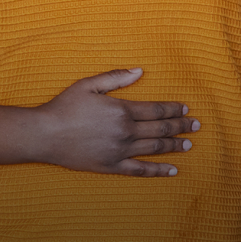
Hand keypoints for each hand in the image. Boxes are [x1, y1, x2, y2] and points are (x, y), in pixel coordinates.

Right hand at [37, 68, 198, 176]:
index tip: (186, 109)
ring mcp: (120, 151)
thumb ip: (116, 78)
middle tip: (196, 125)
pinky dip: (158, 170)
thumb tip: (139, 71)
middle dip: (181, 126)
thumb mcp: (88, 85)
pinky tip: (173, 170)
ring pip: (155, 148)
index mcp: (122, 110)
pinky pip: (140, 170)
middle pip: (161, 129)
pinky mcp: (112, 166)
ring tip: (189, 144)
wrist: (44, 135)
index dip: (173, 109)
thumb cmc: (64, 107)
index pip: (156, 110)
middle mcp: (125, 132)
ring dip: (174, 146)